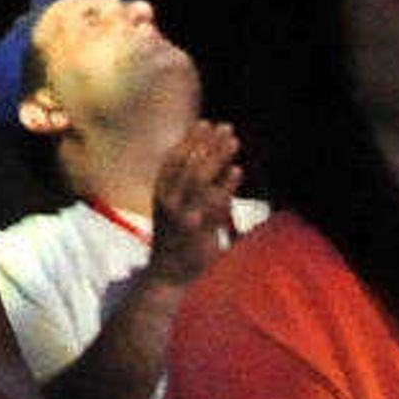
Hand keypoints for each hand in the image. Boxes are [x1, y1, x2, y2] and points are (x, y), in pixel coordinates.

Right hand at [148, 118, 243, 287]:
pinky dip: (226, 185)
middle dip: (207, 143)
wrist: (169, 275)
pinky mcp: (196, 229)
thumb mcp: (178, 211)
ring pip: (199, 178)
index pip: (174, 158)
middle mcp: (167, 199)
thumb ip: (192, 190)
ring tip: (233, 141)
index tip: (205, 123)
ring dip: (217, 157)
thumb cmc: (178, 242)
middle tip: (225, 127)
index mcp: (161, 192)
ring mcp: (181, 214)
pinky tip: (237, 171)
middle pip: (188, 163)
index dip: (189, 139)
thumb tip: (216, 165)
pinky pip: (213, 202)